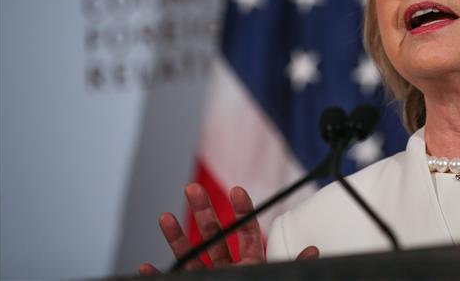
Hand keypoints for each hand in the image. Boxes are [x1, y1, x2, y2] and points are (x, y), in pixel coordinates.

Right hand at [139, 183, 318, 274]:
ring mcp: (209, 278)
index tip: (236, 191)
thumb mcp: (278, 280)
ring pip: (191, 255)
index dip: (243, 211)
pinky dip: (159, 277)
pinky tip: (146, 268)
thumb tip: (314, 251)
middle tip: (192, 188)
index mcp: (252, 264)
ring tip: (164, 217)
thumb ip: (294, 266)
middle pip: (215, 235)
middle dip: (203, 211)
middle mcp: (228, 267)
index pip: (247, 232)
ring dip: (176, 237)